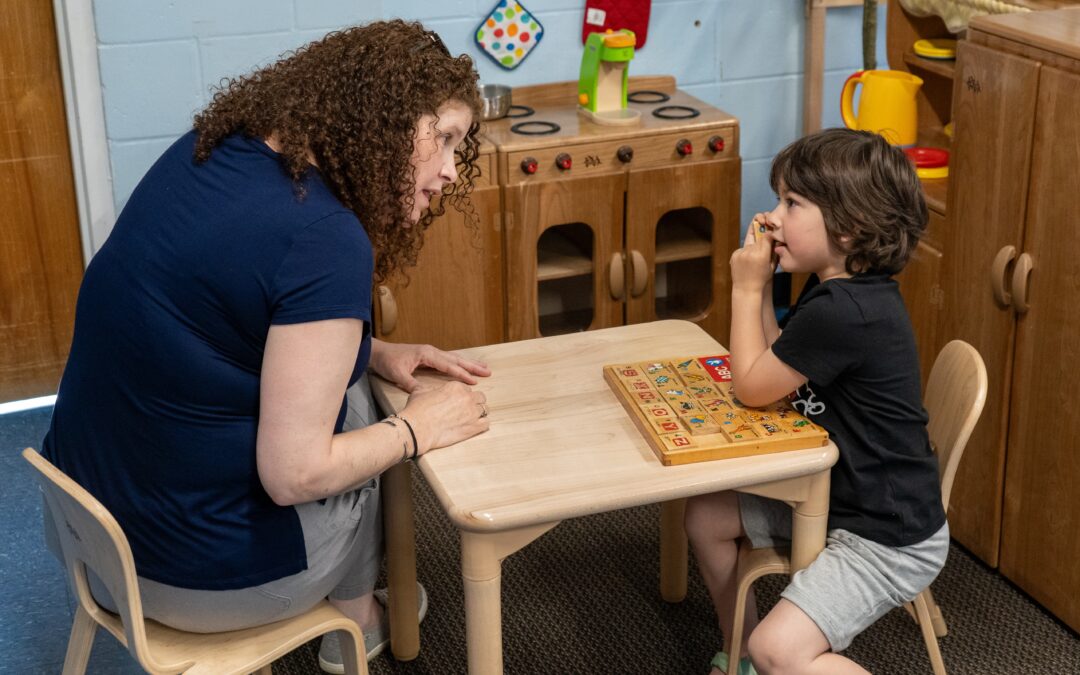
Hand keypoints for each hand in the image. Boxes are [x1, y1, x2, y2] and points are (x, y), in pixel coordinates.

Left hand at [369, 339, 490, 392]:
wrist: (378, 353)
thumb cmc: (387, 362)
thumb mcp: (397, 375)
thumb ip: (411, 384)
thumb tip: (424, 394)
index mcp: (427, 354)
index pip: (448, 365)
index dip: (461, 374)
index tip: (474, 381)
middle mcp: (432, 351)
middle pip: (456, 359)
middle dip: (473, 366)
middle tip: (488, 371)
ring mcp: (431, 353)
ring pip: (454, 358)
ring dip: (469, 364)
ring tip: (484, 368)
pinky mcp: (429, 357)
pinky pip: (448, 360)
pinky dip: (459, 364)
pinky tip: (465, 367)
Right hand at [401, 381, 489, 453]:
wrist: (417, 428)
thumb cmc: (416, 410)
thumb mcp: (419, 391)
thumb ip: (426, 387)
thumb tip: (422, 387)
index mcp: (456, 386)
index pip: (467, 389)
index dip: (462, 396)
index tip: (458, 402)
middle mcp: (467, 397)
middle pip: (480, 397)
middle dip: (474, 403)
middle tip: (466, 410)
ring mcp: (472, 412)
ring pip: (484, 409)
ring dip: (479, 413)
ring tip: (470, 419)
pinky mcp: (474, 427)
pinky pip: (486, 423)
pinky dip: (482, 425)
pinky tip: (475, 427)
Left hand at [730, 217, 776, 292]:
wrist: (746, 289)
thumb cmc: (762, 279)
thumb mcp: (772, 265)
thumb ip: (774, 251)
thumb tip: (776, 238)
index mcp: (762, 255)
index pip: (767, 236)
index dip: (770, 234)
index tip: (771, 234)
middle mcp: (750, 252)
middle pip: (758, 238)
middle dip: (762, 241)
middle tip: (763, 247)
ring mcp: (741, 254)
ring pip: (750, 244)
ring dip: (753, 247)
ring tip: (754, 259)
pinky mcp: (734, 255)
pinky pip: (742, 249)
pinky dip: (745, 252)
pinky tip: (748, 261)